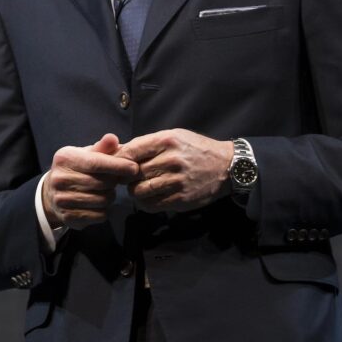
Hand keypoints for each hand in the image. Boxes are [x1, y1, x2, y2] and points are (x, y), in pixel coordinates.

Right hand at [41, 133, 139, 228]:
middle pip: (102, 183)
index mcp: (65, 159)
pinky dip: (104, 210)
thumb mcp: (85, 154)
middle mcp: (60, 179)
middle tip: (114, 180)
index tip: (134, 168)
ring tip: (105, 191)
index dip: (118, 165)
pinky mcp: (68, 217)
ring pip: (102, 200)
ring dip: (110, 196)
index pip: (96, 163)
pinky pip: (99, 215)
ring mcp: (62, 199)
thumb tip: (112, 138)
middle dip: (114, 182)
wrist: (52, 192)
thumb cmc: (76, 169)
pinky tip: (98, 204)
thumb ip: (101, 147)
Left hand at [116, 129, 233, 212]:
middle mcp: (171, 160)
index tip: (114, 165)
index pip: (130, 151)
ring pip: (139, 191)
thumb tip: (117, 150)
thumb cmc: (195, 149)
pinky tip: (148, 198)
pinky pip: (152, 205)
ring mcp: (177, 181)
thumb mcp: (173, 136)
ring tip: (138, 188)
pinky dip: (145, 203)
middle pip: (132, 173)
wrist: (227, 167)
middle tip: (126, 178)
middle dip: (126, 177)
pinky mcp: (181, 199)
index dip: (118, 160)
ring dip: (134, 192)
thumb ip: (147, 143)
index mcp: (167, 140)